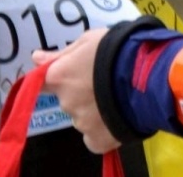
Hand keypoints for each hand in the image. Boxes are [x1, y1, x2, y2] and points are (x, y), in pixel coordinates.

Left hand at [34, 28, 118, 154]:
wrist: (147, 77)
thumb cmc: (116, 51)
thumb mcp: (88, 41)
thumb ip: (61, 54)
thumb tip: (35, 58)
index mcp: (59, 77)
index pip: (43, 82)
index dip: (55, 79)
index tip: (69, 76)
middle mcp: (66, 102)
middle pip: (68, 99)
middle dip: (82, 93)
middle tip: (104, 83)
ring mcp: (82, 124)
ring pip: (83, 118)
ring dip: (94, 111)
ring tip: (117, 99)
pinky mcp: (99, 141)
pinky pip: (94, 138)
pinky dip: (102, 131)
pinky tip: (116, 119)